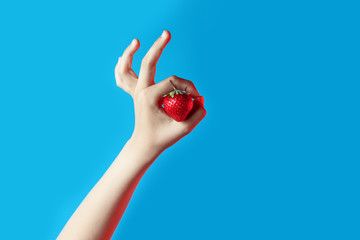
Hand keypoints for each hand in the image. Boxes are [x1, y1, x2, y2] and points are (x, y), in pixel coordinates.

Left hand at [115, 30, 205, 158]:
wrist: (145, 145)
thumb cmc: (162, 138)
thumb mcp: (183, 129)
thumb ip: (197, 114)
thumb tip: (201, 101)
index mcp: (149, 97)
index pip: (173, 81)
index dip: (188, 86)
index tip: (197, 98)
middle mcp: (140, 91)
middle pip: (148, 63)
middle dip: (158, 46)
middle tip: (167, 32)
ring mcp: (136, 91)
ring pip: (129, 67)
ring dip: (130, 54)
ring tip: (136, 41)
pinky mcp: (136, 93)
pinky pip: (124, 77)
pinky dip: (123, 67)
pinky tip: (123, 58)